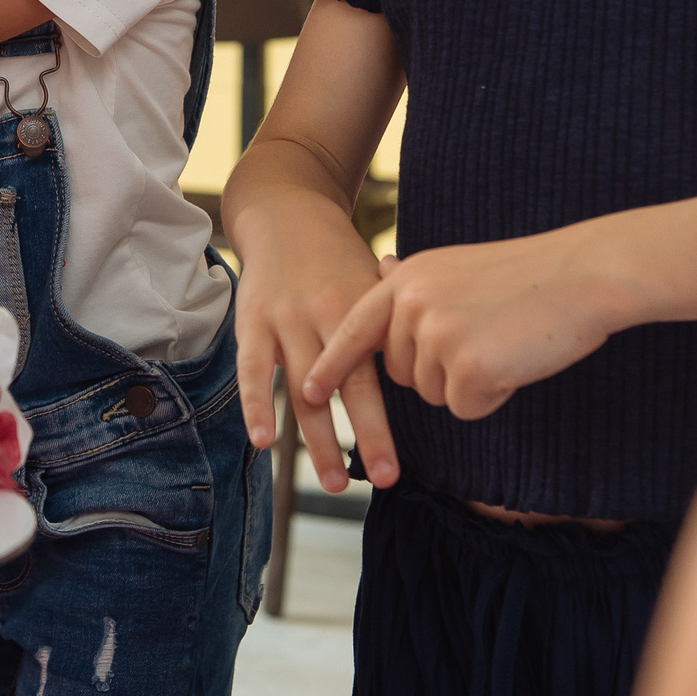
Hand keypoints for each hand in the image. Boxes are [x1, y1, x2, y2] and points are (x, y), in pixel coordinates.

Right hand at [233, 201, 394, 492]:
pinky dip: (255, 406)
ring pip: (303, 388)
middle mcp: (324, 315)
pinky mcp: (251, 320)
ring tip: (335, 484)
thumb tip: (445, 365)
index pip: (377, 375)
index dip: (383, 424)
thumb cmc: (340, 257)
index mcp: (362, 308)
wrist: (286, 212)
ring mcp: (285, 318)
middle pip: (346, 387)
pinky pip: (252, 370)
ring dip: (317, 440)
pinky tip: (262, 442)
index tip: (396, 469)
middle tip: (384, 481)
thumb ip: (397, 324)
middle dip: (366, 437)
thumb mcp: (375, 280)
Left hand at [304, 228, 619, 432]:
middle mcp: (412, 304)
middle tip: (488, 337)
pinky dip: (493, 397)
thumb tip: (381, 271)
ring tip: (504, 342)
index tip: (307, 391)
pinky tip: (516, 361)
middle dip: (443, 372)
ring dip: (470, 384)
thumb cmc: (529, 275)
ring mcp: (436, 335)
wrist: (583, 274)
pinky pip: (466, 408)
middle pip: (405, 374)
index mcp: (407, 279)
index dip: (332, 365)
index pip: (356, 328)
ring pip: (436, 394)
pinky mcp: (466, 367)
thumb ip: (415, 281)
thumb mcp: (457, 265)